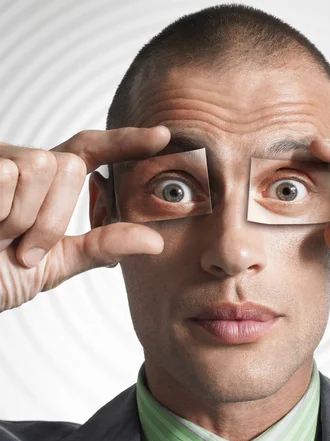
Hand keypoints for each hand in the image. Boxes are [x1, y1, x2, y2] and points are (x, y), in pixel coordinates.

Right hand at [0, 126, 170, 311]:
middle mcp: (22, 165)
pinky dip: (0, 214)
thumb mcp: (55, 263)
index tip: (162, 137)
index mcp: (44, 186)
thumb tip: (155, 243)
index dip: (126, 142)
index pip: (90, 151)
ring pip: (40, 167)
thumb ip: (101, 247)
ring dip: (25, 219)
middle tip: (24, 247)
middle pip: (68, 165)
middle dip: (52, 217)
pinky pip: (7, 175)